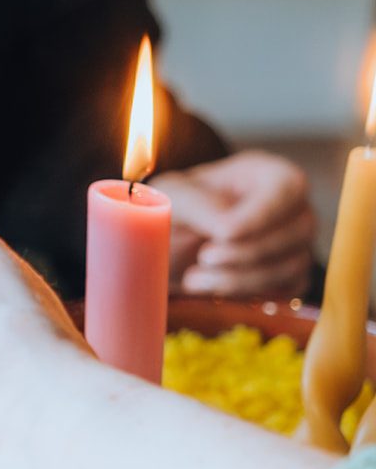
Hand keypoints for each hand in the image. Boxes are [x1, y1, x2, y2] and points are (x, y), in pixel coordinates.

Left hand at [152, 150, 315, 297]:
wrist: (168, 248)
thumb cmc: (172, 209)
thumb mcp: (173, 195)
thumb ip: (198, 203)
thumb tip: (228, 229)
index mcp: (265, 173)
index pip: (289, 186)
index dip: (261, 214)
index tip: (222, 234)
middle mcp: (290, 205)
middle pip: (299, 229)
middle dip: (248, 251)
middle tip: (203, 257)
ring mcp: (296, 242)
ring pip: (294, 264)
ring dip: (242, 279)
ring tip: (194, 278)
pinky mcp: (291, 276)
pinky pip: (288, 290)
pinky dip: (249, 295)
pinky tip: (211, 290)